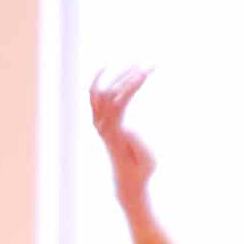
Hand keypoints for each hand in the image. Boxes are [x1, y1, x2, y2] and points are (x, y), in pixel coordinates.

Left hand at [90, 68, 156, 216]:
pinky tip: (109, 67)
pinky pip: (94, 96)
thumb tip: (128, 127)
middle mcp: (102, 126)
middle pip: (110, 92)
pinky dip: (99, 80)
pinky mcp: (99, 121)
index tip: (145, 73)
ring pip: (99, 92)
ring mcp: (98, 123)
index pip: (118, 102)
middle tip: (149, 64)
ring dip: (116, 74)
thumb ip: (138, 146)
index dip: (130, 86)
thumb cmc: (141, 172)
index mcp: (114, 134)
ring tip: (132, 61)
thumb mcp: (147, 162)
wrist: (127, 182)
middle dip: (128, 75)